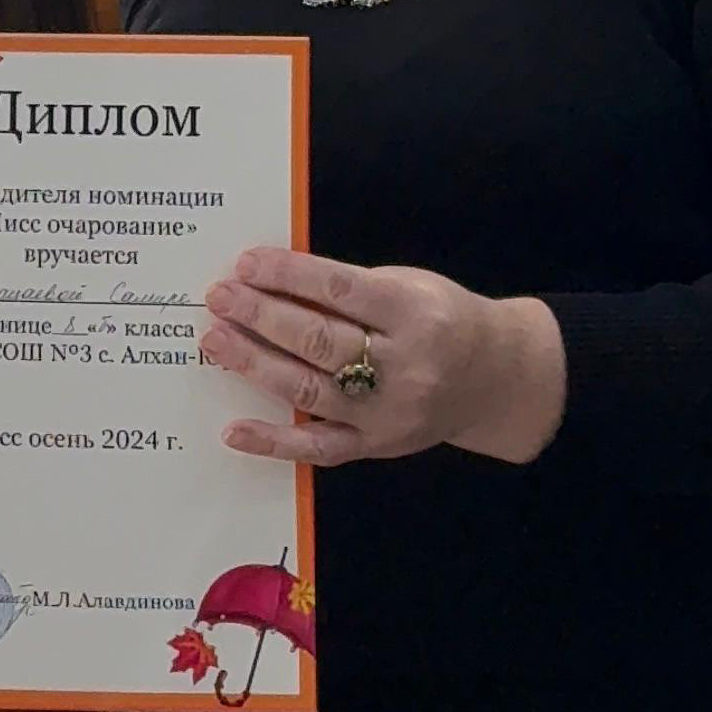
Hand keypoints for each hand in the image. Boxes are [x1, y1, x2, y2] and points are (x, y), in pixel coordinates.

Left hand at [201, 250, 567, 470]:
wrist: (495, 378)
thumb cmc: (442, 319)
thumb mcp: (409, 287)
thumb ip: (349, 288)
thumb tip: (272, 279)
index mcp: (415, 313)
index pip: (340, 291)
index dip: (289, 275)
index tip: (246, 263)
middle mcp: (404, 366)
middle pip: (320, 340)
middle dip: (262, 315)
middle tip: (219, 297)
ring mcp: (388, 413)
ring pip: (311, 389)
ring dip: (256, 364)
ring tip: (216, 339)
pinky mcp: (376, 446)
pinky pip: (318, 447)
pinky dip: (273, 440)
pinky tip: (234, 430)